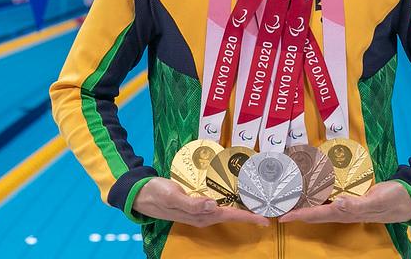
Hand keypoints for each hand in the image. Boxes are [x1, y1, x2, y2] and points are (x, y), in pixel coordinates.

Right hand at [132, 177, 269, 227]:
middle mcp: (204, 214)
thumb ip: (192, 203)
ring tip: (258, 198)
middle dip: (250, 211)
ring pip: (226, 208)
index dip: (248, 217)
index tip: (265, 219)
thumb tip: (213, 205)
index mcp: (201, 215)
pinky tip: (236, 191)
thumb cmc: (157, 194)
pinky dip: (230, 197)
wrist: (141, 193)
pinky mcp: (197, 201)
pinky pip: (218, 201)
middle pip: (232, 213)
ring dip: (242, 204)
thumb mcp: (173, 196)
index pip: (230, 215)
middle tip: (268, 205)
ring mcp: (201, 209)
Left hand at [279, 181, 410, 223]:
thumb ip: (358, 204)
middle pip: (314, 213)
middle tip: (279, 204)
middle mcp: (343, 210)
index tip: (282, 216)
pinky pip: (329, 197)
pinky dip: (317, 193)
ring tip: (289, 196)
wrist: (408, 197)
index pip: (317, 214)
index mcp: (346, 212)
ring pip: (320, 205)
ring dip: (305, 202)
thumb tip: (338, 204)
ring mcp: (346, 204)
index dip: (299, 215)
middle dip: (296, 210)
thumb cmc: (392, 199)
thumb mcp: (377, 200)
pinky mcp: (350, 197)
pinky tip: (312, 187)